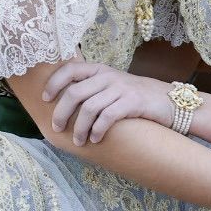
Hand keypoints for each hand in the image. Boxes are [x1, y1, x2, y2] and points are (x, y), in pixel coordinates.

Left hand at [43, 60, 171, 144]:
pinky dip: (97, 130)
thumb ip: (91, 88)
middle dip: (62, 113)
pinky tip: (95, 139)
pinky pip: (107, 117)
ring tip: (77, 141)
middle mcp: (108, 76)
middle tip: (57, 128)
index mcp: (99, 70)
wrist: (166, 99)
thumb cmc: (133, 96)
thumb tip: (62, 104)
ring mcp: (120, 88)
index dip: (54, 83)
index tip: (45, 99)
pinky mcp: (132, 102)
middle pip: (75, 93)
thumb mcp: (111, 85)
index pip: (70, 69)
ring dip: (79, 128)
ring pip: (89, 108)